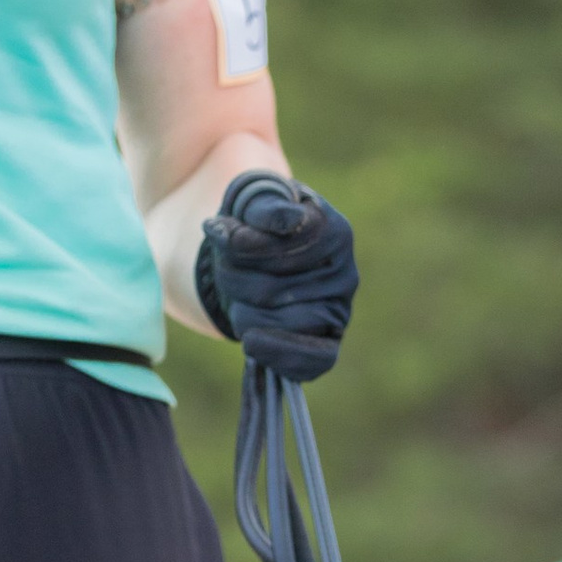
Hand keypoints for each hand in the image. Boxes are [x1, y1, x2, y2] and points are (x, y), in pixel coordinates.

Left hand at [195, 171, 358, 380]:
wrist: (260, 253)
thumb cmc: (257, 221)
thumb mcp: (252, 199)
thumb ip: (262, 206)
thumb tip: (287, 222)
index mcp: (333, 231)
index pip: (279, 248)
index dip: (240, 245)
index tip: (217, 232)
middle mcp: (344, 274)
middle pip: (269, 291)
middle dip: (233, 278)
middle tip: (224, 265)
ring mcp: (339, 312)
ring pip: (277, 325)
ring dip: (242, 313)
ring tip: (238, 295)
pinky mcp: (329, 344)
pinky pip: (312, 361)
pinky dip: (276, 355)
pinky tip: (252, 342)